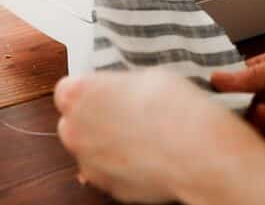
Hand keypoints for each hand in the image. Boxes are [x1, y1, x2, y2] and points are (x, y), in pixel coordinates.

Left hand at [54, 69, 264, 204]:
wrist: (197, 151)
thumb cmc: (175, 106)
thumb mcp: (145, 76)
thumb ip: (117, 87)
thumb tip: (115, 94)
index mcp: (78, 94)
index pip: (67, 89)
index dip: (89, 90)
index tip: (107, 92)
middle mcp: (74, 129)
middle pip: (73, 121)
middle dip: (93, 118)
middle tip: (126, 113)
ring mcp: (87, 163)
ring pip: (89, 149)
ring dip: (105, 143)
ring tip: (141, 137)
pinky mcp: (105, 187)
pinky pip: (106, 172)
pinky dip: (120, 166)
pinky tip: (146, 156)